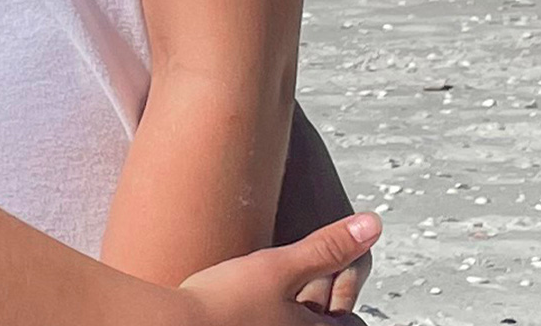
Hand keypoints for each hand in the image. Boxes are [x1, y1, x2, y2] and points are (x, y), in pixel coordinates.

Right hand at [174, 212, 376, 324]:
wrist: (168, 325)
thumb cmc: (226, 301)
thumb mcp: (280, 266)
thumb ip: (328, 247)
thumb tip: (372, 225)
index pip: (351, 322)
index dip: (343, 296)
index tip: (331, 272)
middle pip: (322, 323)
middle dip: (318, 300)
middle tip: (307, 276)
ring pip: (290, 322)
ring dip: (291, 306)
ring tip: (276, 285)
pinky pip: (265, 321)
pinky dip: (267, 312)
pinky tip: (246, 296)